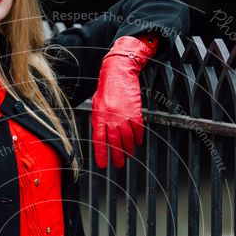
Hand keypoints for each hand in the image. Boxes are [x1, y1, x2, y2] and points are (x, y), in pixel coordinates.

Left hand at [91, 34, 158, 167]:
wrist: (119, 72)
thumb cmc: (106, 87)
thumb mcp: (97, 105)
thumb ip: (99, 120)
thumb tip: (102, 136)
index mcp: (99, 116)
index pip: (99, 140)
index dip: (101, 154)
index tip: (103, 164)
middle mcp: (111, 118)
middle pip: (115, 143)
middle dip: (117, 156)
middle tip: (119, 164)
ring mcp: (124, 115)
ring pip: (127, 138)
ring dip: (129, 149)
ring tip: (129, 155)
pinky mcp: (135, 111)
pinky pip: (138, 129)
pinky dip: (138, 138)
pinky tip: (137, 143)